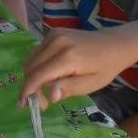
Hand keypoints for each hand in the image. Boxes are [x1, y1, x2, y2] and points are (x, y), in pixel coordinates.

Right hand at [18, 28, 137, 108]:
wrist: (115, 44)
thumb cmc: (105, 68)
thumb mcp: (91, 84)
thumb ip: (69, 88)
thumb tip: (50, 96)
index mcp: (68, 57)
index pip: (38, 75)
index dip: (27, 91)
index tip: (23, 106)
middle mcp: (57, 42)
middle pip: (30, 67)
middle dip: (31, 86)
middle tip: (43, 101)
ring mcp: (54, 35)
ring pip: (31, 59)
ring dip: (33, 76)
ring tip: (48, 88)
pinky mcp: (53, 32)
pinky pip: (37, 52)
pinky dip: (39, 65)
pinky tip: (51, 73)